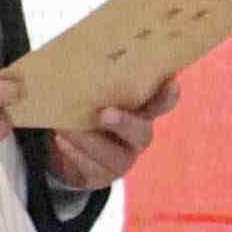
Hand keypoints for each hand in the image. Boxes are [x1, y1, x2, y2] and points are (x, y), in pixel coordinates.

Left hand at [35, 72, 181, 194]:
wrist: (63, 147)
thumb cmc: (80, 110)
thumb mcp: (87, 94)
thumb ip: (91, 82)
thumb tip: (75, 55)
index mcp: (140, 111)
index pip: (162, 102)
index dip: (168, 95)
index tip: (170, 82)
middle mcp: (138, 136)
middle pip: (142, 132)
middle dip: (125, 123)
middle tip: (104, 114)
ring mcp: (124, 159)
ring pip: (114, 156)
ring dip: (89, 141)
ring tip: (65, 128)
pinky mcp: (104, 177)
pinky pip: (94, 169)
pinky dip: (76, 154)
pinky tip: (61, 141)